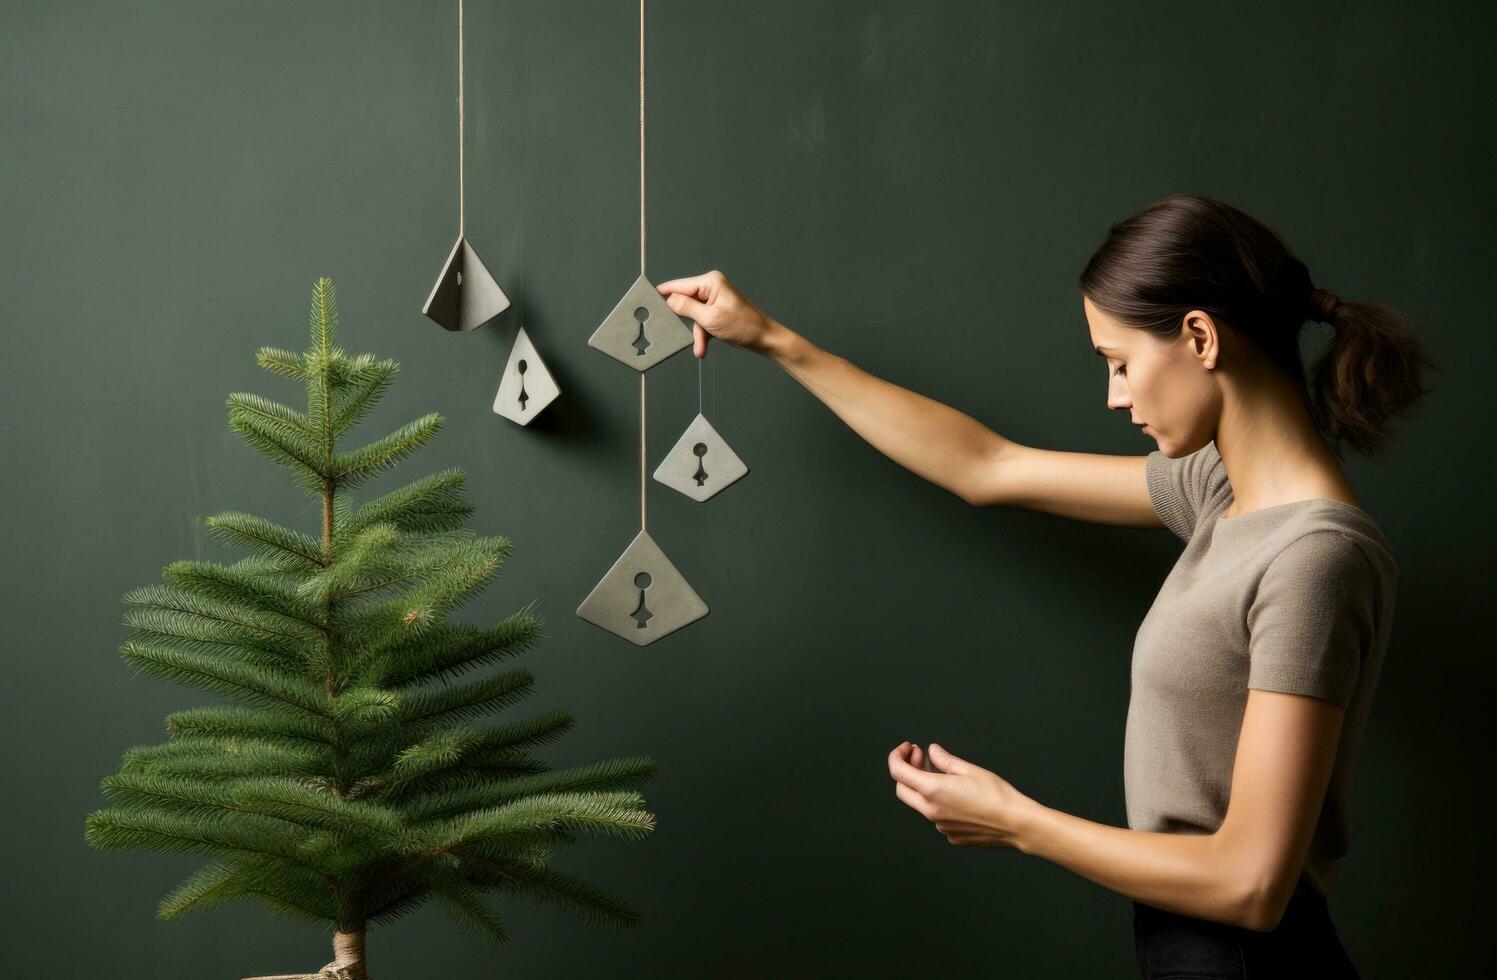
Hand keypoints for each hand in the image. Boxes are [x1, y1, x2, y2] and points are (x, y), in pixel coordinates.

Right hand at [656, 269, 781, 358]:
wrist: (764, 338)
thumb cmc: (744, 325)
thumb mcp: (709, 318)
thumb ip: (686, 308)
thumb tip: (669, 300)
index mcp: (710, 282)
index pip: (679, 285)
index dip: (663, 294)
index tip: (648, 300)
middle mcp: (712, 287)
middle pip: (685, 301)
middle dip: (683, 320)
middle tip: (671, 329)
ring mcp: (715, 300)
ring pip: (693, 315)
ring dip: (696, 333)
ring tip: (700, 347)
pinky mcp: (717, 311)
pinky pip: (702, 322)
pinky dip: (702, 335)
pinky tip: (702, 348)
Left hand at [887, 741, 1033, 848]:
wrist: (1016, 823)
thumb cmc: (997, 795)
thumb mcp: (969, 769)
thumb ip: (944, 760)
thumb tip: (932, 752)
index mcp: (932, 790)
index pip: (898, 772)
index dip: (897, 756)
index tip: (908, 748)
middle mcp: (931, 811)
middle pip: (902, 789)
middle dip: (906, 770)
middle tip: (920, 755)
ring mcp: (940, 826)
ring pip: (921, 803)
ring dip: (924, 786)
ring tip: (943, 772)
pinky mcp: (951, 835)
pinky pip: (937, 816)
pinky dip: (939, 802)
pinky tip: (958, 795)